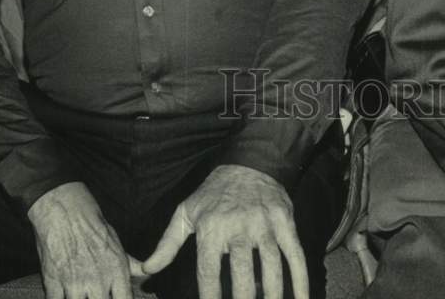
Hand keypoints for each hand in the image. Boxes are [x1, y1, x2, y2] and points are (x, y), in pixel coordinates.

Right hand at [28, 181, 143, 298]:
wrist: (65, 212)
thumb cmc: (93, 225)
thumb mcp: (116, 243)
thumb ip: (130, 264)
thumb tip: (145, 273)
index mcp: (116, 271)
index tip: (116, 297)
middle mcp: (98, 281)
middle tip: (95, 293)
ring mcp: (74, 285)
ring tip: (80, 292)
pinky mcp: (53, 285)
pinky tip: (63, 293)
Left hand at [141, 165, 308, 298]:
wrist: (250, 161)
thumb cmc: (214, 193)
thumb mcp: (186, 213)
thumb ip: (167, 245)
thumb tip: (143, 271)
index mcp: (212, 229)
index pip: (209, 274)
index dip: (210, 298)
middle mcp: (239, 227)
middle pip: (243, 274)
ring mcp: (265, 225)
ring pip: (272, 266)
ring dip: (273, 294)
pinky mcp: (285, 222)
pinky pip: (296, 254)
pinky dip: (301, 279)